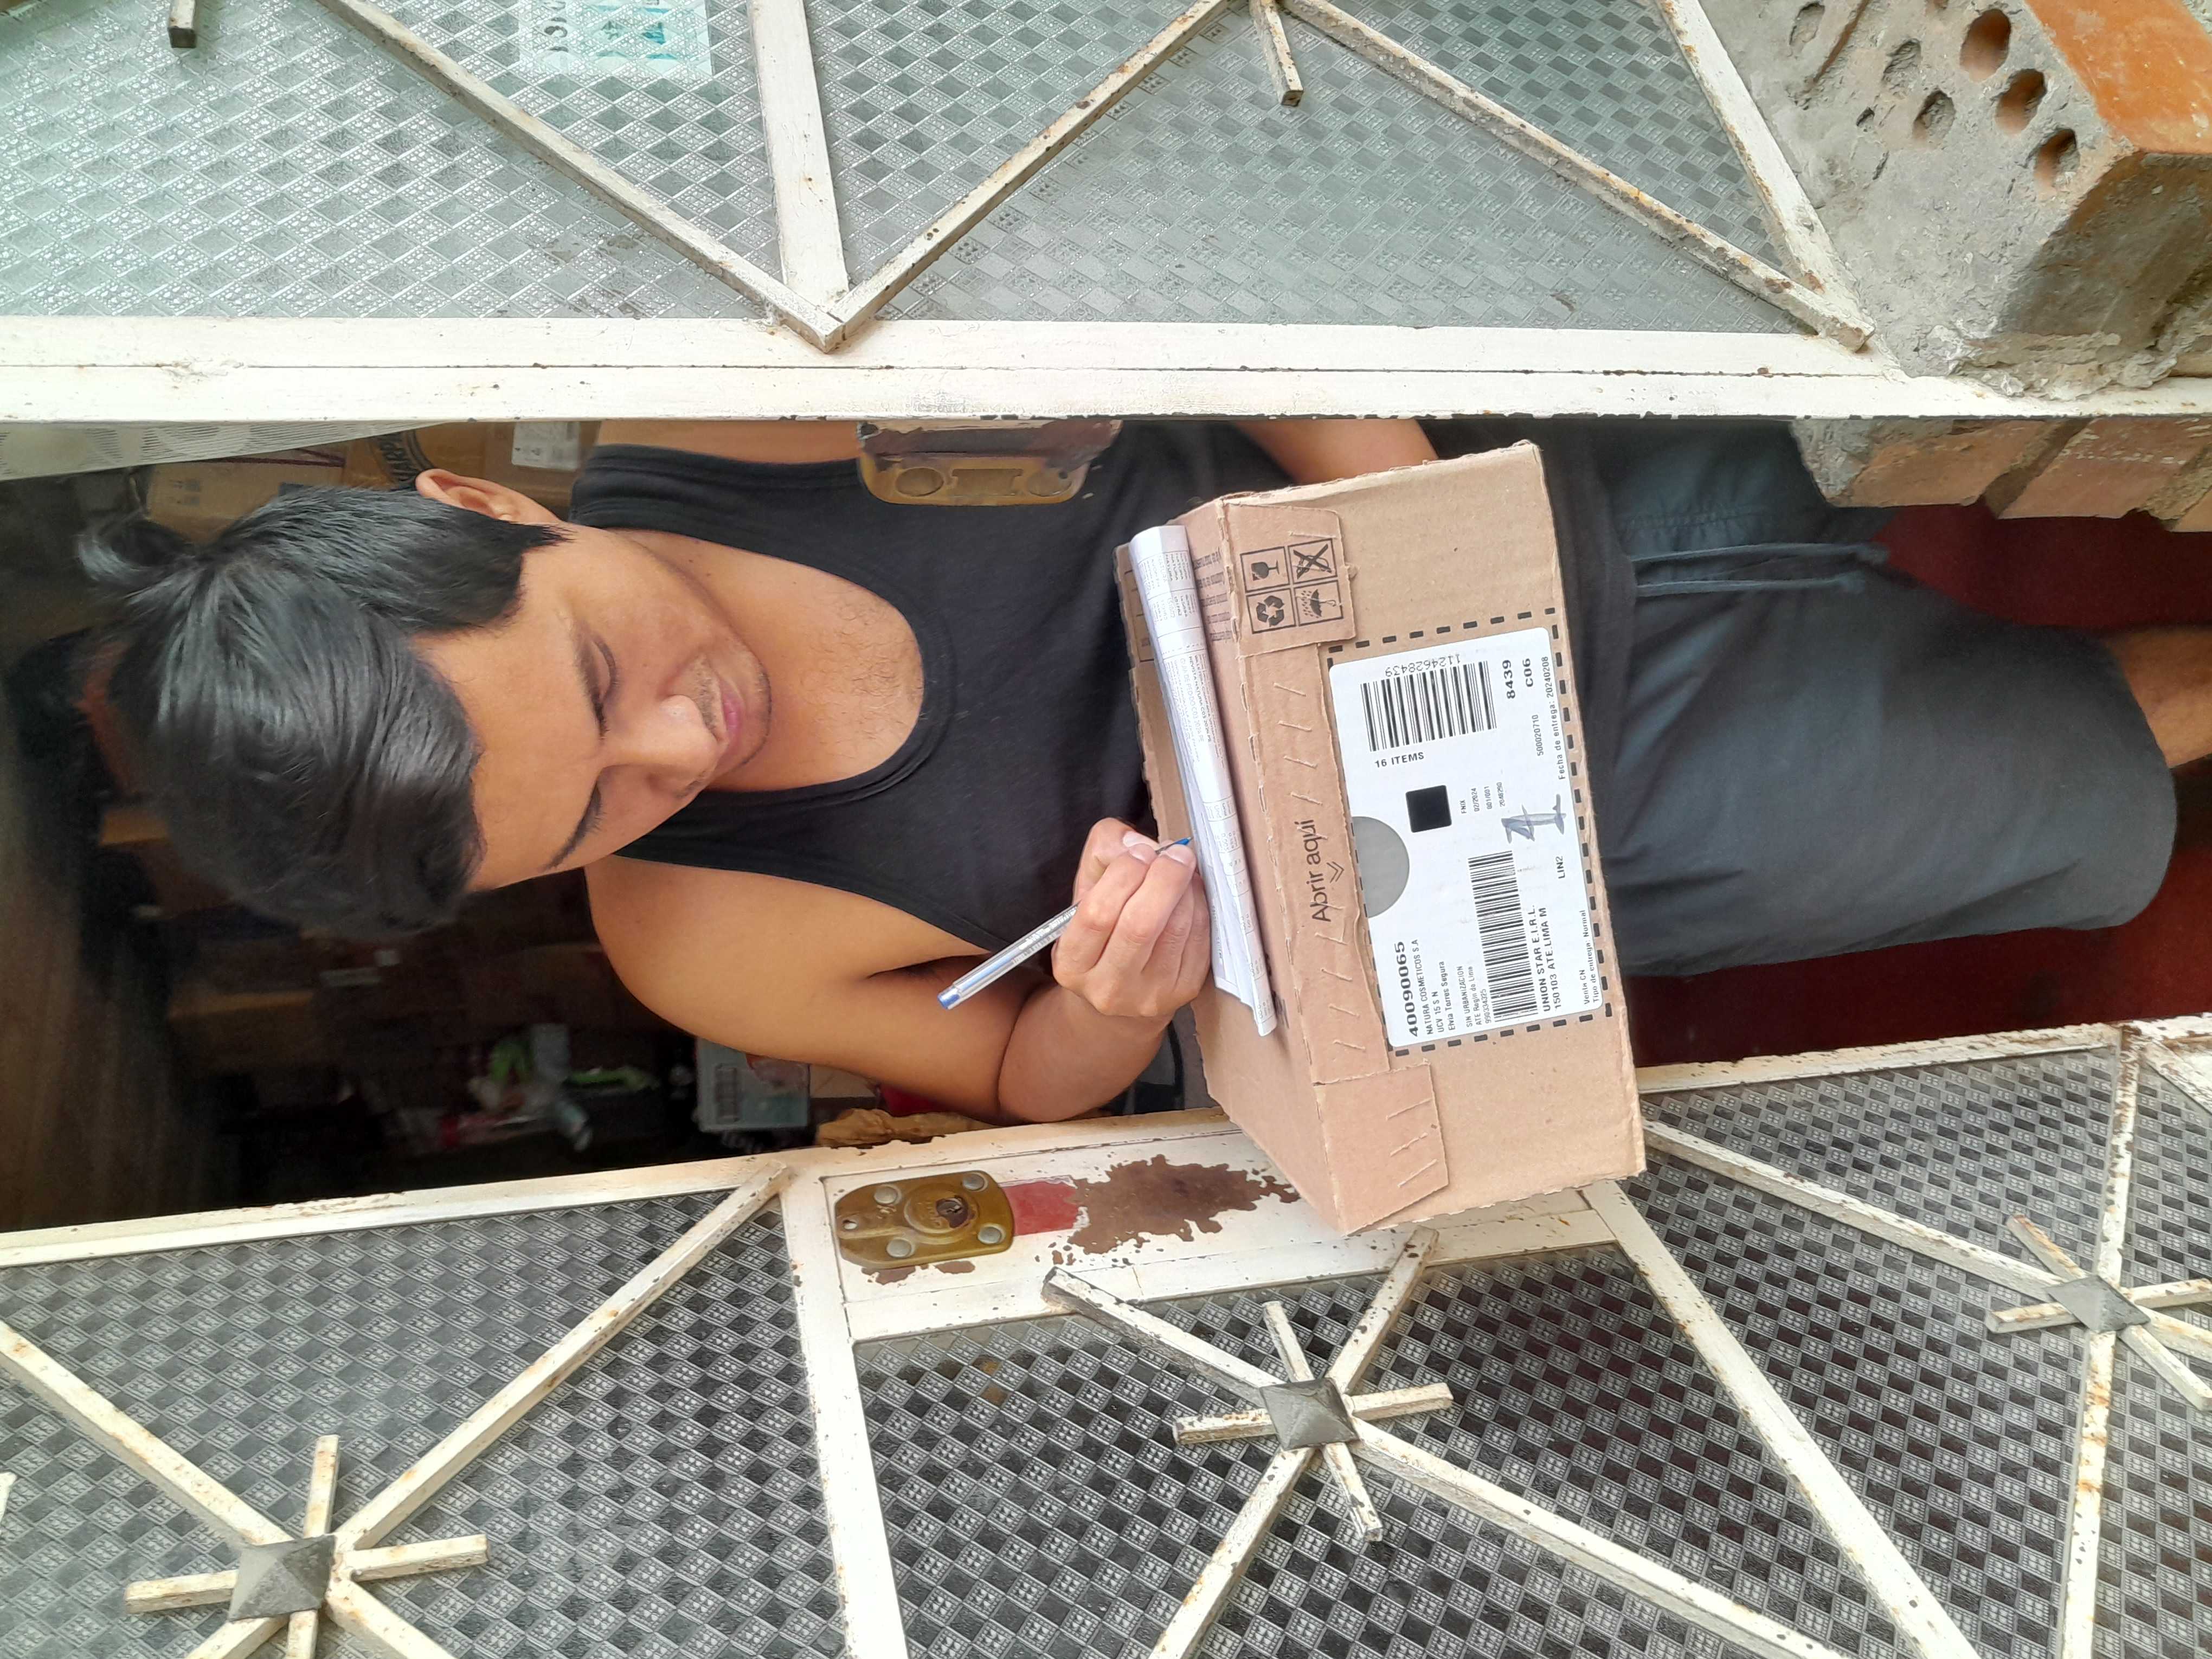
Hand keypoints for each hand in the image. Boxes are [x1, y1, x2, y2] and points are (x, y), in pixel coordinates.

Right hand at [1052, 819, 1211, 1023]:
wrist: (1122, 988)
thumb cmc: (1103, 930)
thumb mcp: (1087, 889)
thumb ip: (1103, 853)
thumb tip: (1138, 843)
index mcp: (1072, 964)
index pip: (1096, 914)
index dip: (1123, 874)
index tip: (1140, 850)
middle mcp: (1107, 987)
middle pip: (1139, 926)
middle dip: (1163, 878)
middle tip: (1174, 852)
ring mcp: (1148, 996)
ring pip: (1176, 930)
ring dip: (1185, 889)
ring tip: (1182, 867)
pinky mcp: (1183, 992)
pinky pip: (1199, 940)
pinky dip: (1200, 906)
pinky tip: (1191, 891)